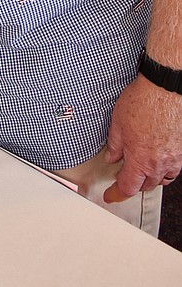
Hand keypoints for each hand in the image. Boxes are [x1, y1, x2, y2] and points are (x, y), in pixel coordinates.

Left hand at [103, 73, 181, 201]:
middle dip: (133, 184)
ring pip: (161, 179)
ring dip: (150, 178)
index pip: (127, 187)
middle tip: (123, 177)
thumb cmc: (143, 103)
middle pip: (145, 186)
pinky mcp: (181, 150)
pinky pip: (173, 169)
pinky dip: (164, 170)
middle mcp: (158, 164)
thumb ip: (114, 145)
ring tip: (140, 171)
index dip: (116, 194)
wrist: (165, 90)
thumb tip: (112, 157)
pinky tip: (157, 162)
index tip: (111, 195)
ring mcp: (173, 158)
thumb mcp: (117, 124)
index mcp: (140, 161)